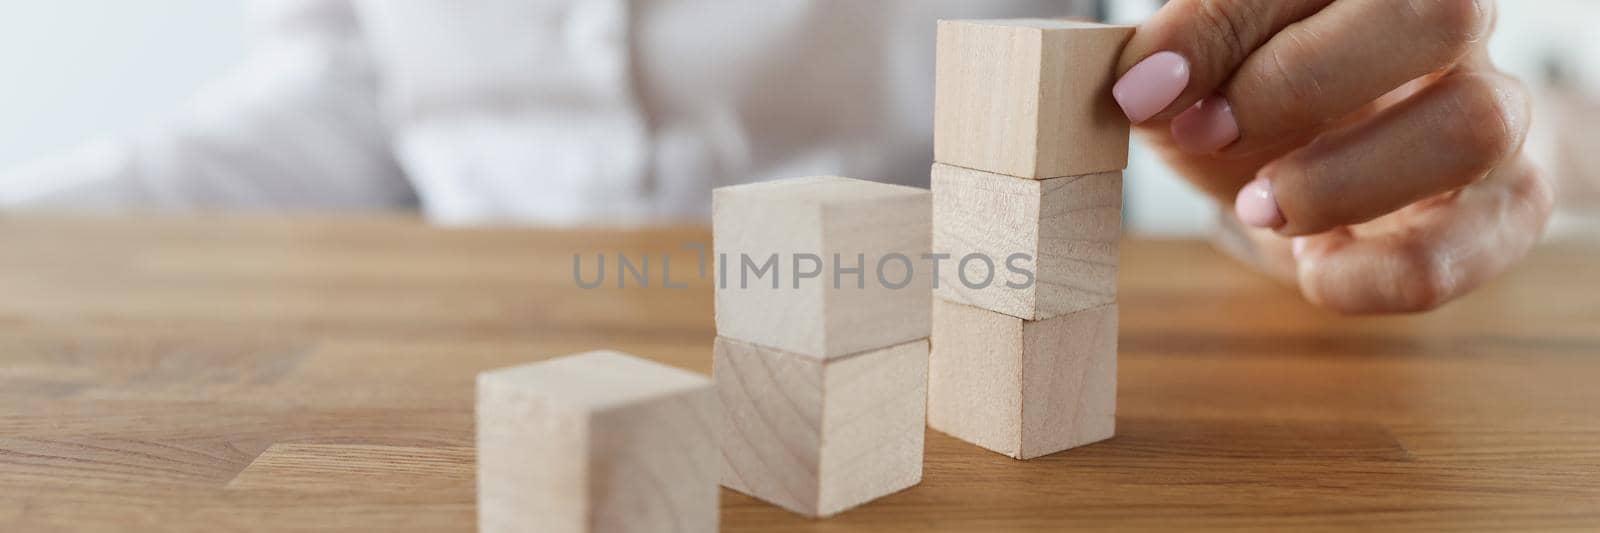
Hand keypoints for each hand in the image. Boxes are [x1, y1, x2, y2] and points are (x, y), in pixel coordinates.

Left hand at [1112, 0, 1552, 313]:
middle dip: (1301, 84)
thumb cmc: (1252, 110)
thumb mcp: (1193, 78)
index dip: (1222, 28)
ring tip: (1257, 207)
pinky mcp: (1507, 205)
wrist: (1326, 186)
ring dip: (1343, 181)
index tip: (1144, 93)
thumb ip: (1172, 61)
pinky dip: (1381, 272)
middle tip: (1207, 136)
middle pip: (1444, 14)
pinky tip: (1315, 271)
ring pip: (1475, 125)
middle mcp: (1448, 26)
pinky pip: (1475, 240)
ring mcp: (1493, 111)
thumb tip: (1145, 83)